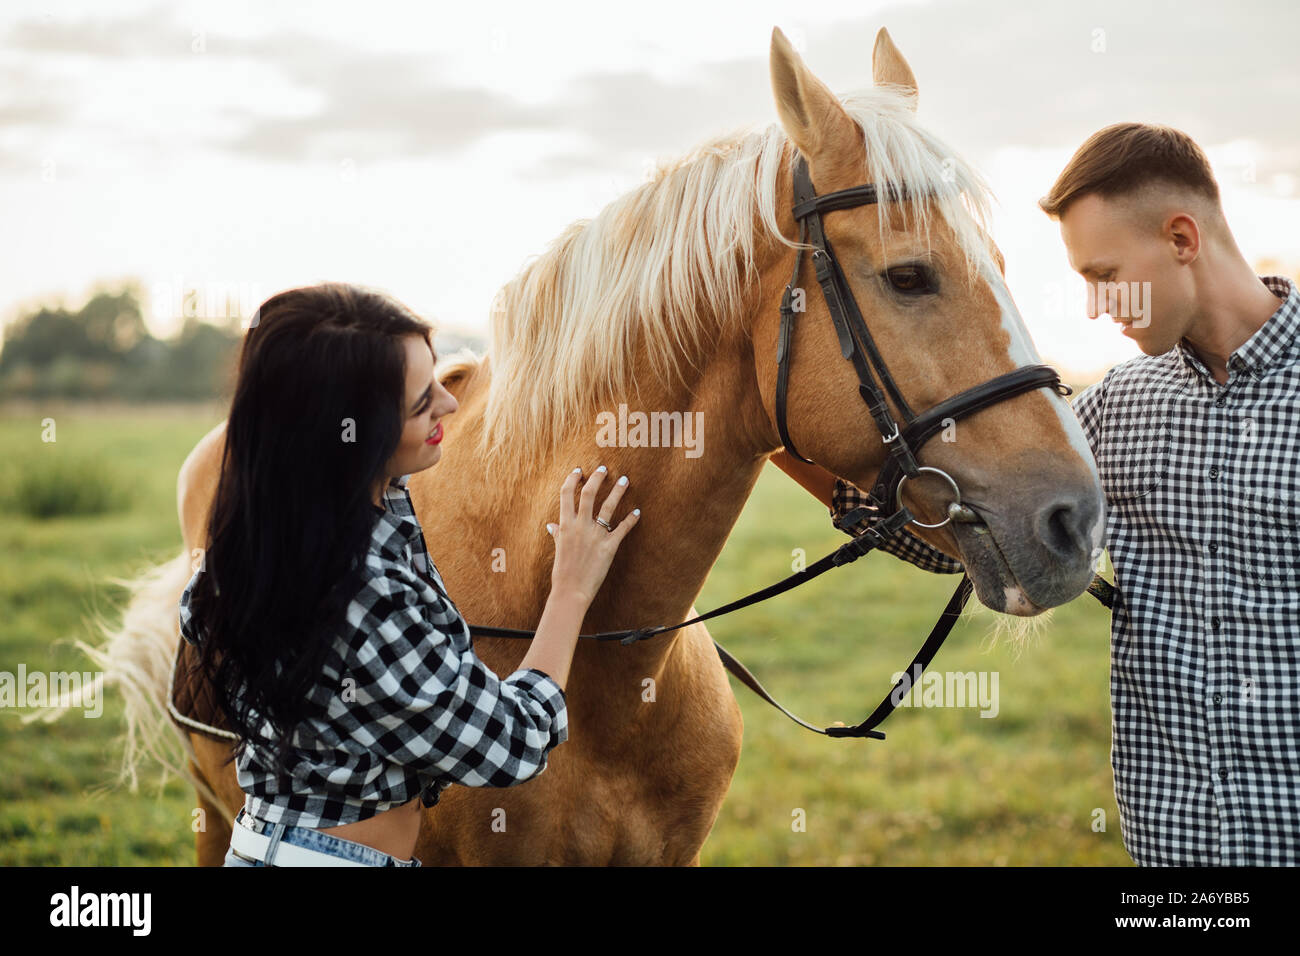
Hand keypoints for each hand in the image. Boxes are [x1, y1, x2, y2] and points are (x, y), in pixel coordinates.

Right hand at [546, 466, 638, 605]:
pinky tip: (637, 512)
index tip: (579, 470)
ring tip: (625, 480)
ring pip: (608, 506)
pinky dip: (631, 519)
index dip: (572, 479)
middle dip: (597, 478)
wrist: (570, 591)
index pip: (566, 494)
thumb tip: (551, 525)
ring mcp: (595, 535)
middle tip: (604, 468)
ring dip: (617, 491)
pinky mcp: (609, 547)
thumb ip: (557, 535)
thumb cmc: (562, 572)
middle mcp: (580, 526)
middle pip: (589, 494)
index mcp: (565, 525)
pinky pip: (622, 529)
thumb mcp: (557, 550)